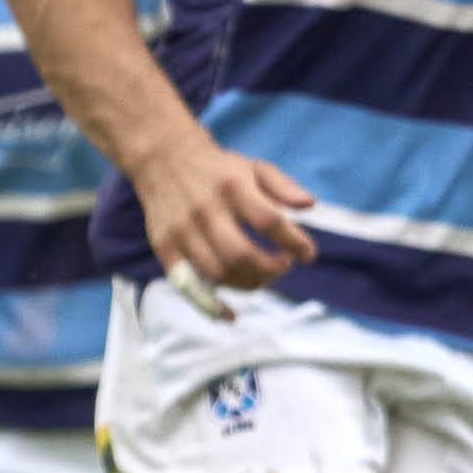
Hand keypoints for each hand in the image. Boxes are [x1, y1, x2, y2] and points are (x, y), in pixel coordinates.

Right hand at [142, 133, 322, 300]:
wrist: (163, 158)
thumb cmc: (218, 168)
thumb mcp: (254, 166)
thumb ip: (283, 186)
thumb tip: (309, 205)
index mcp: (233, 186)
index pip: (269, 221)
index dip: (294, 242)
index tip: (308, 254)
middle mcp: (206, 209)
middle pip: (241, 254)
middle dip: (270, 269)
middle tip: (283, 266)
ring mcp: (183, 230)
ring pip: (218, 273)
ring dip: (247, 284)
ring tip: (262, 276)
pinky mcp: (165, 246)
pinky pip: (188, 284)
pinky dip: (210, 305)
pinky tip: (230, 314)